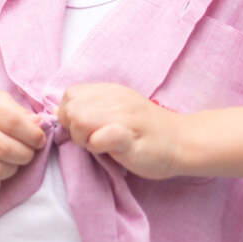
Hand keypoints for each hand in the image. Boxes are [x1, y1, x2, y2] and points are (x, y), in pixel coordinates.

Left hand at [56, 83, 182, 179]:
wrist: (184, 142)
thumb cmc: (148, 132)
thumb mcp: (119, 110)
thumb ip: (92, 108)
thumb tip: (58, 113)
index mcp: (110, 91)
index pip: (70, 95)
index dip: (70, 115)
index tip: (86, 129)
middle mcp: (116, 99)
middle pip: (71, 109)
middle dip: (74, 129)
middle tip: (93, 141)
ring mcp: (124, 116)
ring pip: (80, 121)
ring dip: (84, 139)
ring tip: (103, 146)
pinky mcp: (130, 137)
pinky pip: (99, 137)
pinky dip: (97, 146)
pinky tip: (111, 151)